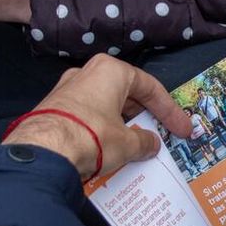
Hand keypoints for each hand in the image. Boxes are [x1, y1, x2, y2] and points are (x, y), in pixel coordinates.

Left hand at [3, 55, 192, 179]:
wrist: (42, 154)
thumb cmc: (92, 138)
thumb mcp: (128, 143)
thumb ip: (144, 141)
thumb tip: (151, 144)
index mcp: (110, 71)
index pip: (150, 88)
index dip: (170, 111)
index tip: (183, 129)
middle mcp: (87, 74)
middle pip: (126, 94)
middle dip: (145, 116)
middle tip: (161, 134)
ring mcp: (67, 91)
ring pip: (106, 107)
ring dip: (123, 125)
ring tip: (137, 146)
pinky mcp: (54, 109)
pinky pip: (88, 119)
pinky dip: (103, 131)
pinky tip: (111, 150)